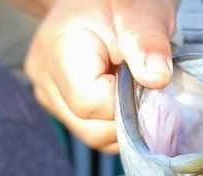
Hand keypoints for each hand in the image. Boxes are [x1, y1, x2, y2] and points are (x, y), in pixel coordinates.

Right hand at [24, 0, 175, 152]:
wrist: (102, 3)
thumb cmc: (124, 4)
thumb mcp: (142, 14)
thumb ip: (148, 42)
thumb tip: (157, 77)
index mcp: (58, 51)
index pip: (91, 105)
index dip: (126, 102)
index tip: (144, 82)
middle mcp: (44, 78)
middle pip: (90, 128)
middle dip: (127, 117)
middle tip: (144, 87)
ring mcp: (50, 95)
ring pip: (93, 135)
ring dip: (124, 122)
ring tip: (133, 89)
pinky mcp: (61, 106)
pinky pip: (95, 132)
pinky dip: (117, 124)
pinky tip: (125, 97)